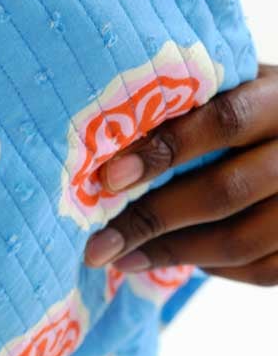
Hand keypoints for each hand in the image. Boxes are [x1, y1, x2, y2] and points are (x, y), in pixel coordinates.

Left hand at [84, 65, 277, 285]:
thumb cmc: (251, 106)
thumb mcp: (234, 86)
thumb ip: (188, 102)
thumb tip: (107, 137)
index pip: (226, 121)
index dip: (165, 149)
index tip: (109, 178)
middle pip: (226, 191)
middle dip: (151, 219)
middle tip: (97, 244)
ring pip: (239, 240)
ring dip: (170, 253)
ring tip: (119, 258)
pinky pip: (259, 269)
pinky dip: (207, 267)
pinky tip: (164, 260)